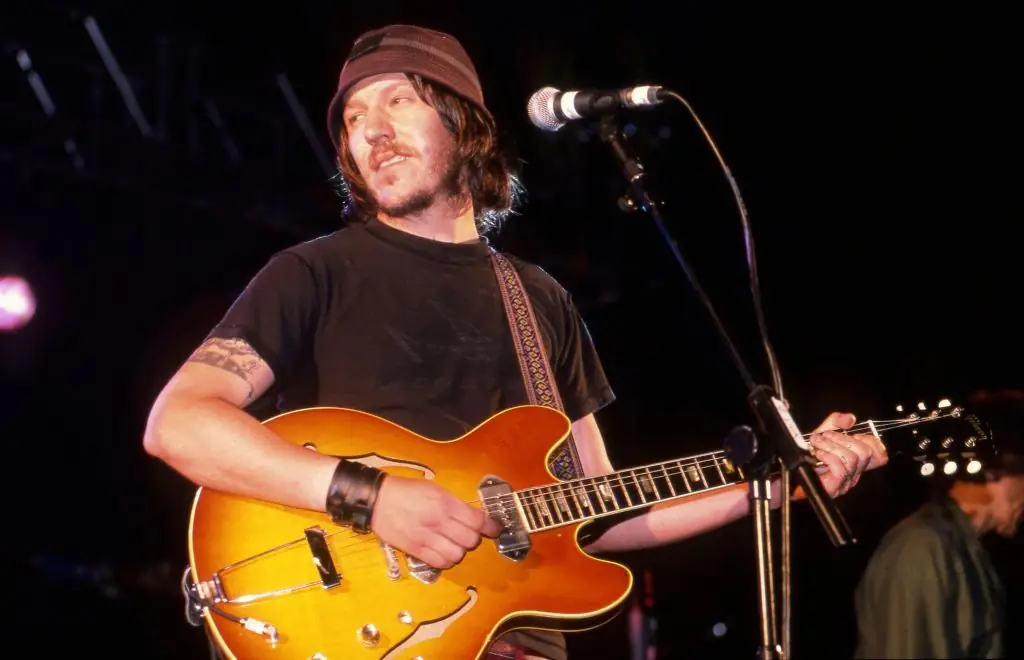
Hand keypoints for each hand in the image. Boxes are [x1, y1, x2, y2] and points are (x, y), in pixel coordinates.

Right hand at [370, 475, 501, 569]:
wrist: (377, 500)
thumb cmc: (406, 491)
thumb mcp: (434, 488)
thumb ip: (454, 503)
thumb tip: (473, 515)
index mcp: (445, 503)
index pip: (477, 520)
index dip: (490, 526)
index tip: (494, 528)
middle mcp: (438, 521)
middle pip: (470, 540)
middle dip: (474, 538)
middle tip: (469, 533)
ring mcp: (426, 537)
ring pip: (457, 554)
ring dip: (460, 550)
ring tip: (455, 544)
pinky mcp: (415, 550)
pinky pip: (439, 562)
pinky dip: (446, 560)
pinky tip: (444, 552)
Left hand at [808, 412, 888, 496]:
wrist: (792, 472)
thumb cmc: (808, 456)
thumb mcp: (823, 433)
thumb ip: (836, 422)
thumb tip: (850, 418)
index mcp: (856, 461)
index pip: (880, 455)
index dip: (870, 440)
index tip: (852, 433)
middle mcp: (854, 473)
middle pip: (866, 453)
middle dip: (844, 438)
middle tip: (826, 435)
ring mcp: (846, 482)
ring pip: (851, 459)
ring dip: (832, 445)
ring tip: (818, 443)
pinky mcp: (835, 487)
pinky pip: (840, 468)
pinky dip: (827, 456)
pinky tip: (818, 454)